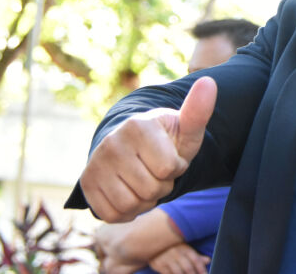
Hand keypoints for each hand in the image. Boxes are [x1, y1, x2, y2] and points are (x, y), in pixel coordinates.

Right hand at [80, 77, 216, 221]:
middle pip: (151, 189)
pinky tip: (130, 192)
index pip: (168, 168)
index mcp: (138, 125)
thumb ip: (198, 110)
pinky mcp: (86, 185)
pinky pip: (113, 214)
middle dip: (162, 186)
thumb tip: (209, 81)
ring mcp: (95, 164)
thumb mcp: (186, 128)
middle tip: (157, 171)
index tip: (171, 157)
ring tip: (145, 181)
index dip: (176, 168)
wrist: (135, 148)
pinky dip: (127, 211)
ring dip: (145, 200)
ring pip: (131, 204)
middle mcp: (111, 142)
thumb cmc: (168, 140)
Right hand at [148, 243, 210, 273]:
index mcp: (185, 248)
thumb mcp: (185, 249)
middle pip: (188, 267)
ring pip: (178, 272)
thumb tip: (208, 260)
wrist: (152, 243)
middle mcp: (177, 253)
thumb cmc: (172, 247)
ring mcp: (167, 259)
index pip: (195, 259)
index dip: (201, 269)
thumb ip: (196, 256)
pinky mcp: (159, 265)